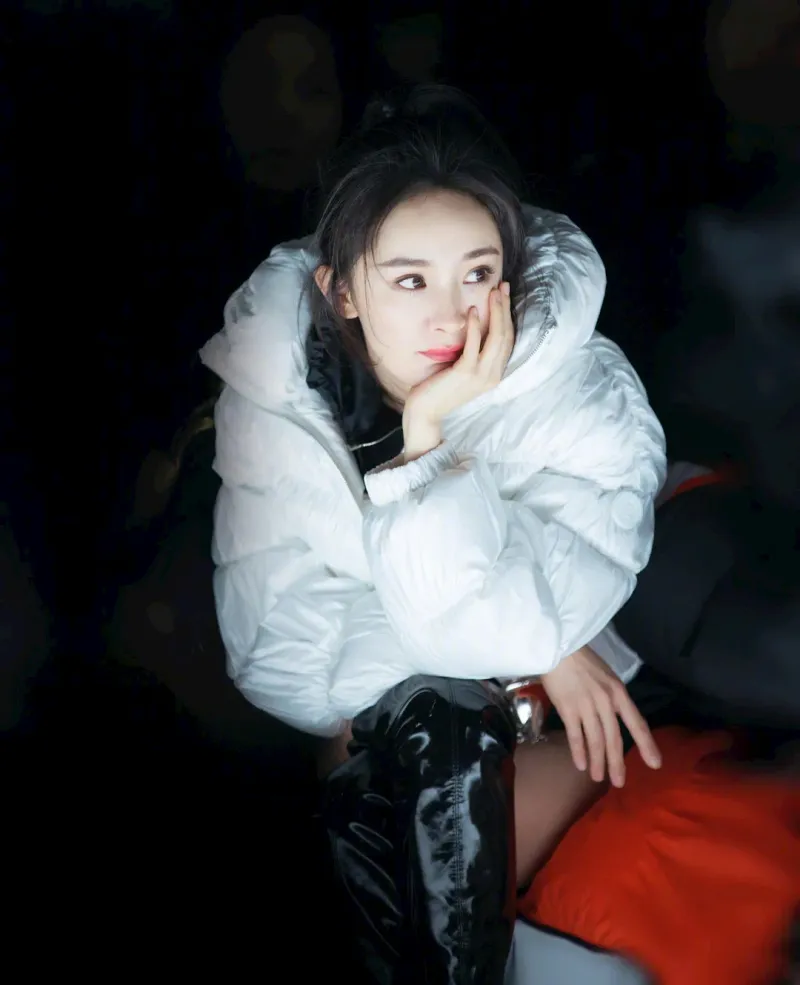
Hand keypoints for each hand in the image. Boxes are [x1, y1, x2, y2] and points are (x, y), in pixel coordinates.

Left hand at [402, 282, 513, 460]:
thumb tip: (476, 329)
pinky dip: (475, 327)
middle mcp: (493, 375)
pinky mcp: (465, 374)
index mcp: (494, 374)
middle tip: (503, 286)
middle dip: (505, 308)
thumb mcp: (462, 370)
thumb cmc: (440, 389)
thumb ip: (473, 354)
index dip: (508, 315)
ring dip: (495, 312)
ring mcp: (481, 375)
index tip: (504, 294)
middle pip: (506, 335)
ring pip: (496, 338)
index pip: (508, 340)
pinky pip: (475, 346)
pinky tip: (472, 311)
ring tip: (493, 292)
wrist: (426, 412)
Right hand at [541, 645, 661, 787]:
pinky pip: (576, 736)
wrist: (557, 647)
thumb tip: (615, 719)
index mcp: (618, 692)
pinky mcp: (568, 708)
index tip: (655, 764)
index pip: (637, 723)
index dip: (646, 745)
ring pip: (596, 741)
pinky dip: (579, 752)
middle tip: (619, 782)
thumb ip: (612, 697)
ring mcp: (587, 706)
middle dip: (617, 763)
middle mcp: (606, 702)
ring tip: (598, 778)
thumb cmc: (581, 660)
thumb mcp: (606, 676)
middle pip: (615, 739)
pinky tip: (581, 765)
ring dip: (598, 762)